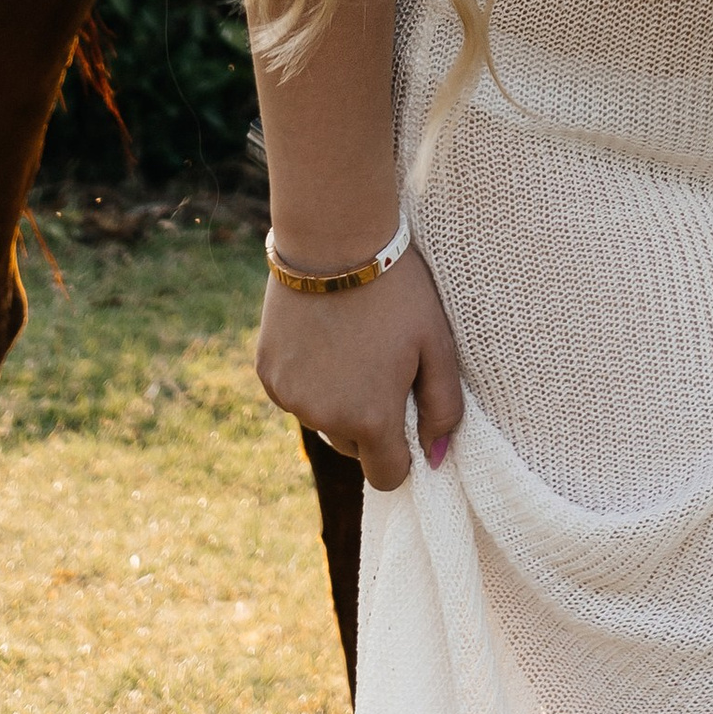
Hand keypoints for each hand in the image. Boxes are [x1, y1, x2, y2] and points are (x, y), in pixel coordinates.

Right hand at [255, 247, 464, 490]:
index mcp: (370, 418)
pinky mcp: (267, 373)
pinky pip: (294, 393)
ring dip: (338, 399)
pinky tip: (324, 334)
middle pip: (353, 446)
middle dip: (370, 420)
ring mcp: (290, 397)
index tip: (407, 415)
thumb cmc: (397, 289)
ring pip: (322, 418)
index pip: (387, 475)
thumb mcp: (437, 343)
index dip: (402, 454)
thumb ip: (444, 407)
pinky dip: (309, 377)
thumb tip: (437, 458)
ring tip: (353, 342)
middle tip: (382, 364)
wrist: (335, 238)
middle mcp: (324, 418)